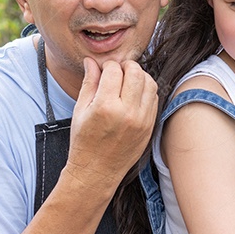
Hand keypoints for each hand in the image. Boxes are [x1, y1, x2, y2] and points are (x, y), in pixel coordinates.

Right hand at [67, 57, 157, 181]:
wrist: (96, 172)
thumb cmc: (83, 142)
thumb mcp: (80, 111)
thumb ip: (89, 83)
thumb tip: (91, 61)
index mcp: (105, 107)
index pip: (114, 70)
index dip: (107, 65)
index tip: (102, 69)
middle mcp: (127, 112)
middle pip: (136, 72)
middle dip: (126, 66)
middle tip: (117, 71)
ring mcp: (142, 120)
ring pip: (149, 82)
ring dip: (139, 76)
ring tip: (126, 82)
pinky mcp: (150, 126)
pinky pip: (154, 98)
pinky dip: (146, 91)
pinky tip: (134, 95)